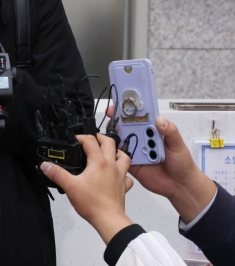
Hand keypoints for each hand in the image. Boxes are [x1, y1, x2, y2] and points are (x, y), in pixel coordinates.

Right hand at [40, 134, 134, 243]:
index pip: (90, 141)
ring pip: (124, 157)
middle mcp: (111, 165)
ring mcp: (120, 176)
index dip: (81, 137)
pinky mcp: (123, 186)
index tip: (74, 139)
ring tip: (108, 152)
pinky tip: (117, 175)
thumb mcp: (69, 186)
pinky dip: (124, 172)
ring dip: (117, 151)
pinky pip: (127, 176)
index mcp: (98, 162)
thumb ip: (56, 174)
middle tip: (92, 139)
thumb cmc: (91, 202)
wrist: (108, 219)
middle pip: (110, 143)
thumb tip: (45, 165)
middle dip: (100, 137)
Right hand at [106, 105, 216, 223]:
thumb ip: (170, 132)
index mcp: (151, 131)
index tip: (121, 103)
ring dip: (113, 136)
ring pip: (120, 141)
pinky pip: (119, 157)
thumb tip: (160, 119)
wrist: (179, 186)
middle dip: (116, 120)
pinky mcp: (130, 164)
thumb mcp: (178, 145)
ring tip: (108, 132)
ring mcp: (134, 151)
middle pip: (126, 127)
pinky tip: (108, 149)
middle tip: (111, 116)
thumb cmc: (181, 162)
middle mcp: (141, 139)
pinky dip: (113, 153)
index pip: (139, 118)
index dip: (129, 110)